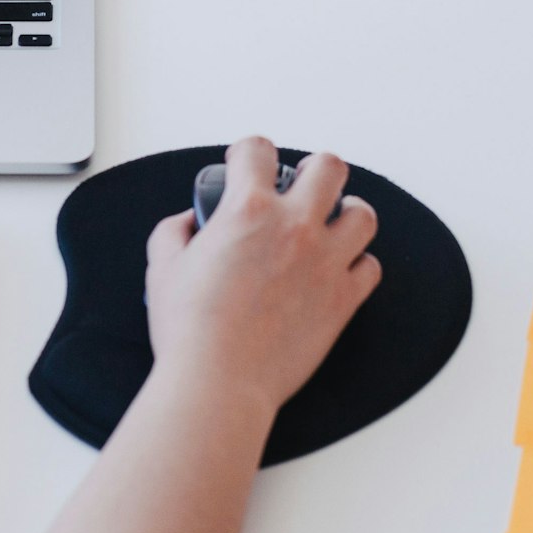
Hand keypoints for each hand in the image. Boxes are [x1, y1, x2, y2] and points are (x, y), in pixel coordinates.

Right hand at [143, 137, 380, 412]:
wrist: (219, 381)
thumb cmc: (190, 331)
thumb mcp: (162, 267)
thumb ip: (175, 231)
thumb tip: (189, 222)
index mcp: (247, 211)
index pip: (257, 151)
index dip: (248, 151)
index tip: (245, 162)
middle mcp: (294, 228)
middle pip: (329, 168)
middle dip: (314, 169)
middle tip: (302, 183)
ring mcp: (325, 263)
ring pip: (363, 214)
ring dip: (347, 212)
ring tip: (331, 223)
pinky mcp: (343, 300)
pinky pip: (370, 267)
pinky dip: (356, 264)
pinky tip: (338, 269)